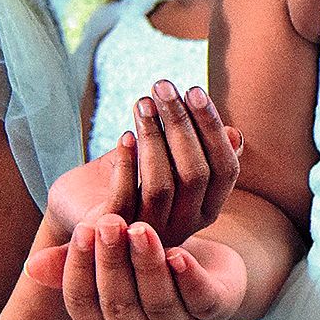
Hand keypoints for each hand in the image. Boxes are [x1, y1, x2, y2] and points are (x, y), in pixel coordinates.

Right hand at [26, 215, 249, 319]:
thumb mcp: (110, 263)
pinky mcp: (213, 313)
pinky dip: (189, 278)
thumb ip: (74, 263)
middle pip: (119, 303)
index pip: (82, 304)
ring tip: (140, 229)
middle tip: (109, 223)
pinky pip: (200, 300)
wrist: (206, 269)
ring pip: (158, 301)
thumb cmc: (145, 266)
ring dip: (147, 264)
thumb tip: (30, 267)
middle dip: (112, 262)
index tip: (82, 230)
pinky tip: (179, 255)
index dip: (79, 268)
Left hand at [46, 81, 240, 246]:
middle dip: (180, 124)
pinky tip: (125, 136)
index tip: (193, 89)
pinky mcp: (117, 233)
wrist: (85, 212)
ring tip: (141, 103)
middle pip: (194, 174)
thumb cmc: (133, 179)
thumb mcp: (168, 161)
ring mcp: (153, 232)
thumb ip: (197, 150)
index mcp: (207, 207)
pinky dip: (127, 164)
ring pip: (162, 185)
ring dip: (153, 138)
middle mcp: (187, 224)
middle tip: (161, 86)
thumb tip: (234, 134)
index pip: (225, 168)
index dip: (211, 128)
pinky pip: (125, 198)